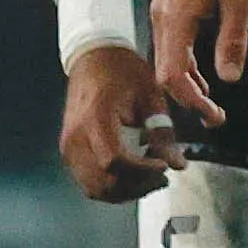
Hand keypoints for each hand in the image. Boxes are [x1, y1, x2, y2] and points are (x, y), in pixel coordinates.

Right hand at [59, 44, 175, 204]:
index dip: (143, 171)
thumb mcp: (150, 96)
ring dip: (126, 190)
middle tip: (162, 174)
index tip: (164, 166)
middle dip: (138, 185)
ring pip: (96, 188)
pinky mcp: (69, 151)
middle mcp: (76, 136)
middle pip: (105, 181)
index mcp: (95, 118)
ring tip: (150, 176)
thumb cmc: (121, 71)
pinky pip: (88, 181)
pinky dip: (112, 185)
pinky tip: (132, 174)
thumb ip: (163, 133)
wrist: (93, 58)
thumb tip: (178, 164)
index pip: (116, 162)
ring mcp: (68, 146)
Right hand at [150, 0, 247, 130]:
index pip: (173, 75)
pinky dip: (187, 62)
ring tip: (212, 104)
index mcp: (175, 17)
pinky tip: (205, 73)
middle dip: (189, 98)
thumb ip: (233, 40)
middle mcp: (162, 15)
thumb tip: (228, 79)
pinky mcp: (171, 1)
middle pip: (166, 71)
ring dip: (188, 82)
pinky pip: (173, 42)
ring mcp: (164, 7)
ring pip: (169, 57)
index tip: (215, 116)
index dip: (191, 101)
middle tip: (216, 118)